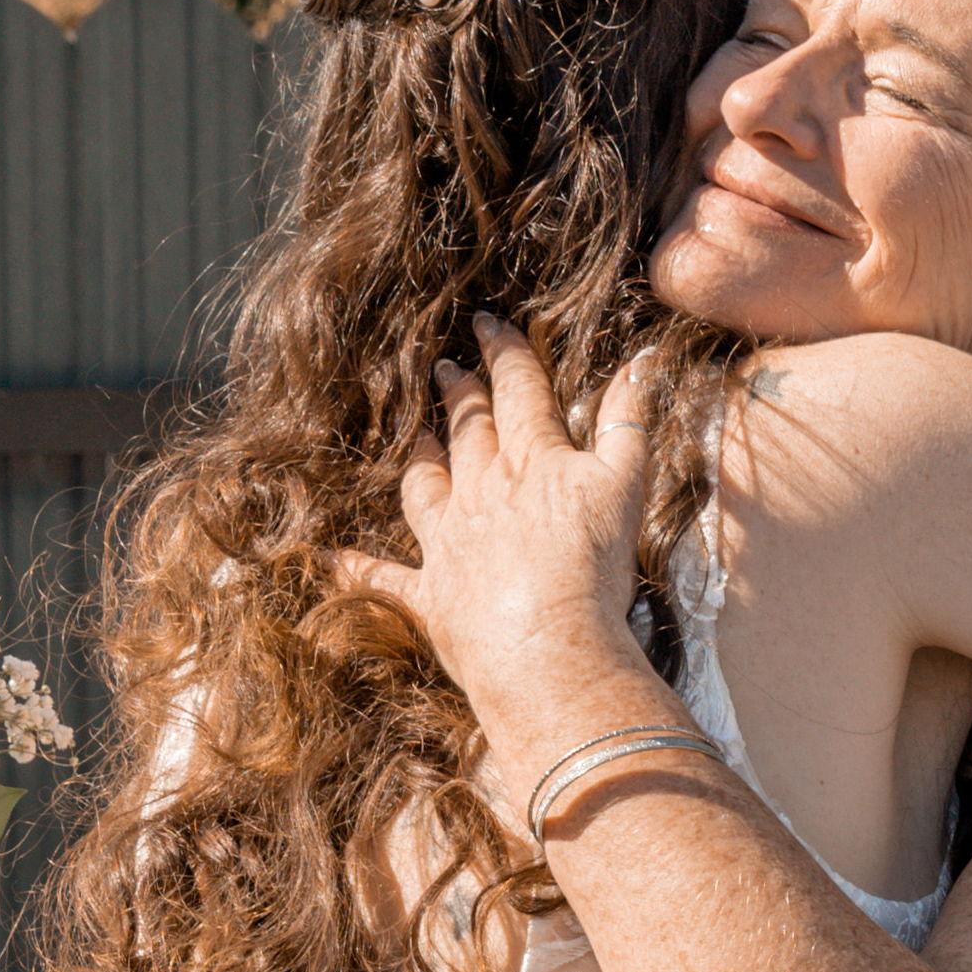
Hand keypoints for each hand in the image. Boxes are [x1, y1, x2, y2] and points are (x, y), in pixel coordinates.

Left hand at [394, 320, 668, 740]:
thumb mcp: (626, 487)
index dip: (505, 353)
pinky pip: (384, 577)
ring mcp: (448, 542)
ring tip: (415, 437)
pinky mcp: (430, 595)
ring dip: (421, 458)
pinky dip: (357, 568)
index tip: (487, 322)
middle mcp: (482, 491)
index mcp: (533, 460)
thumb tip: (639, 360)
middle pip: (468, 429)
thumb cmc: (594, 570)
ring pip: (426, 486)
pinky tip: (333, 559)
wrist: (549, 649)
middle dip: (460, 392)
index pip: (518, 391)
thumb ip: (629, 424)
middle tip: (445, 367)